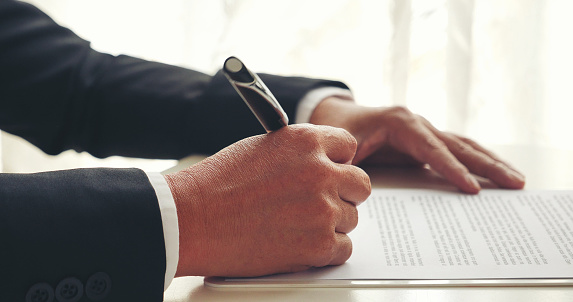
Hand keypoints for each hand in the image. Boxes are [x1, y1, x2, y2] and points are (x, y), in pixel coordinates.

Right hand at [165, 124, 370, 276]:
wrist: (192, 219)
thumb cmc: (218, 184)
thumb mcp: (264, 147)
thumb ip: (301, 152)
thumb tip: (324, 163)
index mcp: (307, 141)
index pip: (349, 147)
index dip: (338, 162)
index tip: (330, 172)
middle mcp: (321, 171)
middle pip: (359, 185)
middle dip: (342, 193)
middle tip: (319, 202)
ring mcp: (323, 209)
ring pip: (351, 218)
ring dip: (331, 223)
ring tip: (297, 225)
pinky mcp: (318, 245)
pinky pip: (343, 248)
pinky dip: (326, 249)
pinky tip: (300, 242)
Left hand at [310, 97, 524, 193]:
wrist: (341, 115)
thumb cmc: (342, 130)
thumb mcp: (342, 142)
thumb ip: (351, 159)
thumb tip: (356, 181)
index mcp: (400, 123)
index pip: (431, 149)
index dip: (451, 169)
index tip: (472, 189)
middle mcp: (419, 123)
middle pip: (458, 145)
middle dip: (487, 165)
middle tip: (515, 183)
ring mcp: (426, 130)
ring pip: (464, 145)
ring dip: (491, 162)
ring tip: (517, 180)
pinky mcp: (427, 140)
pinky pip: (457, 150)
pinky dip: (478, 161)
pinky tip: (495, 173)